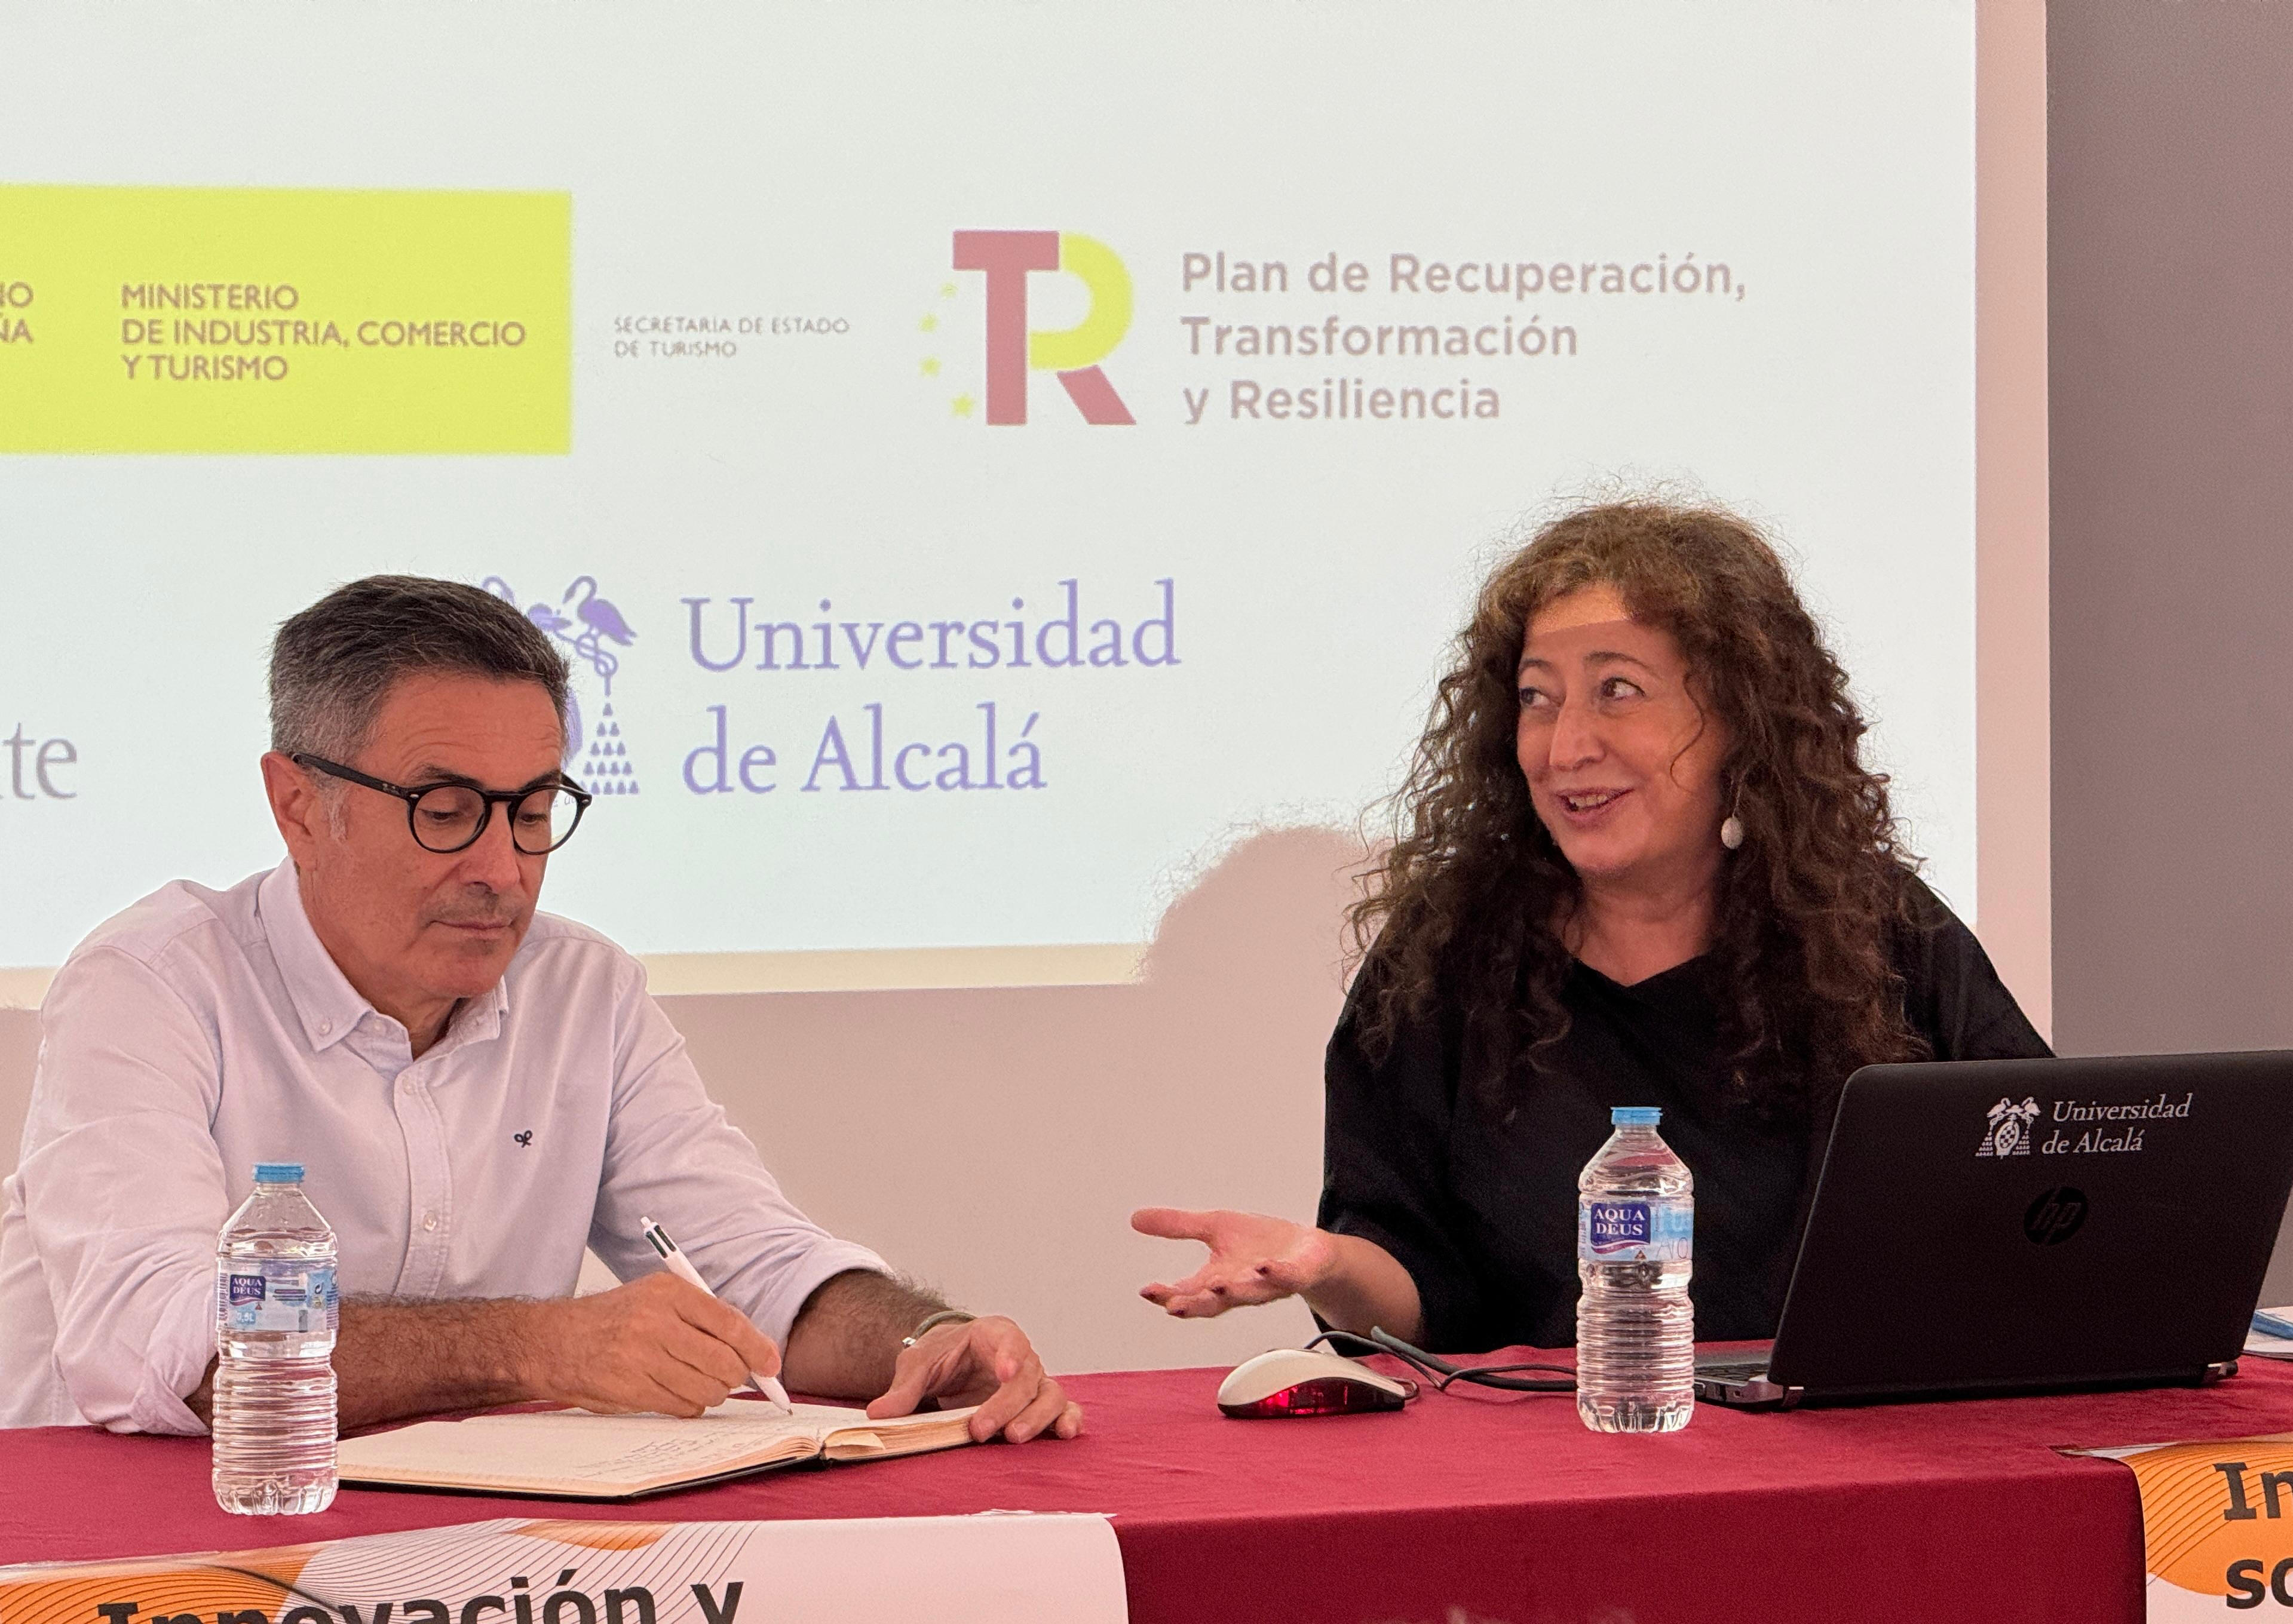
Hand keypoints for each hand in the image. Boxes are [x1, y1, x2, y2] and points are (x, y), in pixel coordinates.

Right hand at [523, 1272, 782, 1416]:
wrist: (554, 1342)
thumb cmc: (612, 1319)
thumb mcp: (655, 1298)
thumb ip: (702, 1317)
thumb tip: (752, 1347)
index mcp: (669, 1292)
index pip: (730, 1323)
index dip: (758, 1348)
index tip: (771, 1364)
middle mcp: (656, 1322)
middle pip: (724, 1361)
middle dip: (738, 1376)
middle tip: (736, 1378)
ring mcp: (642, 1357)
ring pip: (707, 1387)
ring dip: (715, 1392)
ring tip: (703, 1383)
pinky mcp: (631, 1389)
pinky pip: (682, 1406)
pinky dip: (690, 1404)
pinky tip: (679, 1393)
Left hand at [865, 1315, 1082, 1442]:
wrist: (953, 1364)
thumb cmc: (942, 1356)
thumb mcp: (919, 1363)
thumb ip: (903, 1388)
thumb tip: (879, 1414)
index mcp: (996, 1334)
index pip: (1010, 1339)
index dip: (1011, 1355)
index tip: (1004, 1373)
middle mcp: (1022, 1358)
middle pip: (1027, 1378)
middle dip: (1005, 1405)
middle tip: (981, 1429)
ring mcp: (1035, 1383)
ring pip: (1050, 1395)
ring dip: (1037, 1417)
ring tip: (1015, 1438)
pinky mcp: (1038, 1406)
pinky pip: (1063, 1410)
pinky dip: (1069, 1420)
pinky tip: (1065, 1434)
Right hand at [1131, 1206, 1339, 1317]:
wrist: (1310, 1251)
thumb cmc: (1262, 1244)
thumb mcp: (1214, 1227)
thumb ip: (1178, 1226)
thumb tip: (1136, 1218)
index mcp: (1218, 1279)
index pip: (1188, 1292)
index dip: (1168, 1295)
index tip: (1148, 1292)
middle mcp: (1241, 1287)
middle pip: (1213, 1302)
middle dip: (1194, 1304)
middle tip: (1174, 1305)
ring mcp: (1269, 1284)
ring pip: (1249, 1294)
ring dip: (1233, 1291)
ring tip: (1217, 1284)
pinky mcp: (1296, 1274)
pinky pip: (1287, 1278)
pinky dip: (1276, 1275)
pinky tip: (1265, 1267)